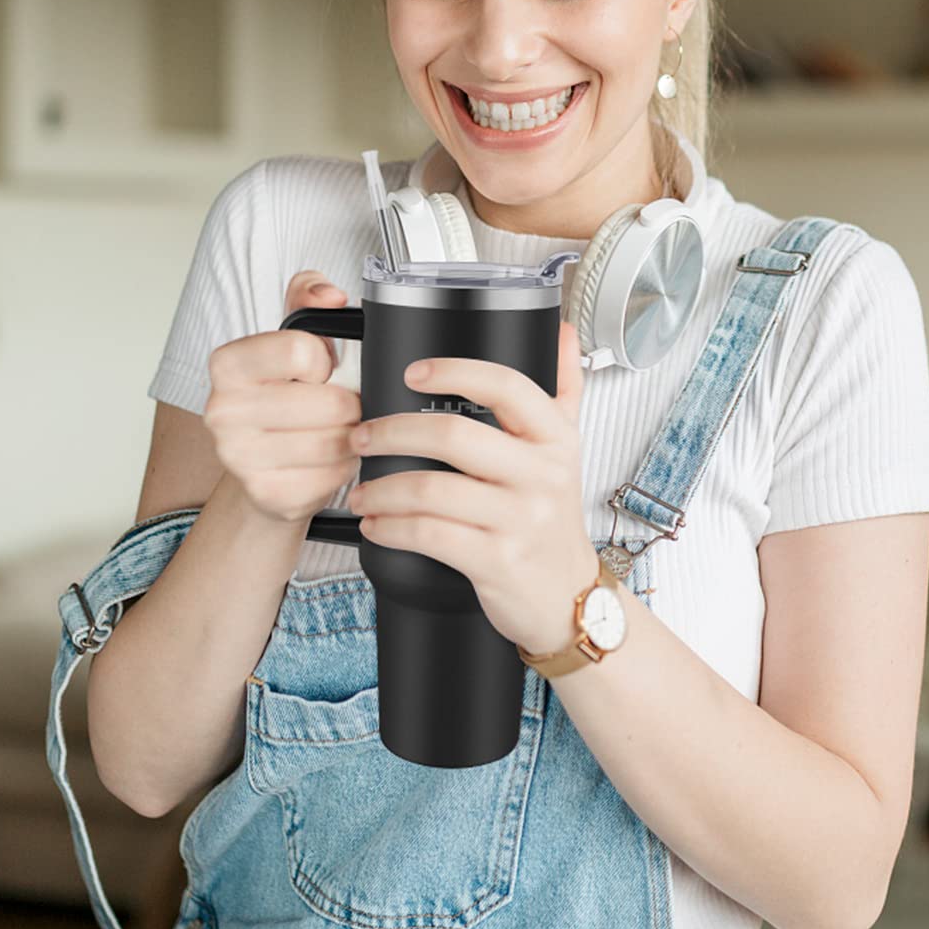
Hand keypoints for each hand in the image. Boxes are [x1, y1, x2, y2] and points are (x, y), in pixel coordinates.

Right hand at [202, 270, 360, 525]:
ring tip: (339, 431)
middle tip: (342, 407)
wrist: (260, 466)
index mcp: (229, 364)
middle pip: (328, 402)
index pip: (303, 350)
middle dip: (349, 404)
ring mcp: (239, 457)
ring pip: (335, 441)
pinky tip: (330, 460)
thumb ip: (309, 296)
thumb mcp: (292, 336)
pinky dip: (344, 468)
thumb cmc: (283, 395)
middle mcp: (222, 411)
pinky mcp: (265, 494)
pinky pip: (332, 476)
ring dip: (351, 436)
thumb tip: (330, 295)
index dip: (324, 361)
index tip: (316, 371)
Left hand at [346, 321, 598, 655]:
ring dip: (382, 489)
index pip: (507, 386)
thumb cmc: (553, 521)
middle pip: (454, 435)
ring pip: (432, 490)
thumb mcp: (566, 450)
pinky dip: (391, 529)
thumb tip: (562, 331)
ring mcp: (520, 520)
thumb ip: (563, 388)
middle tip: (362, 436)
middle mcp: (542, 475)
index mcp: (554, 439)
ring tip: (360, 490)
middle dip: (392, 432)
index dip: (455, 371)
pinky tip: (377, 526)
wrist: (567, 597)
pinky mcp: (497, 561)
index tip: (413, 372)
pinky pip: (429, 535)